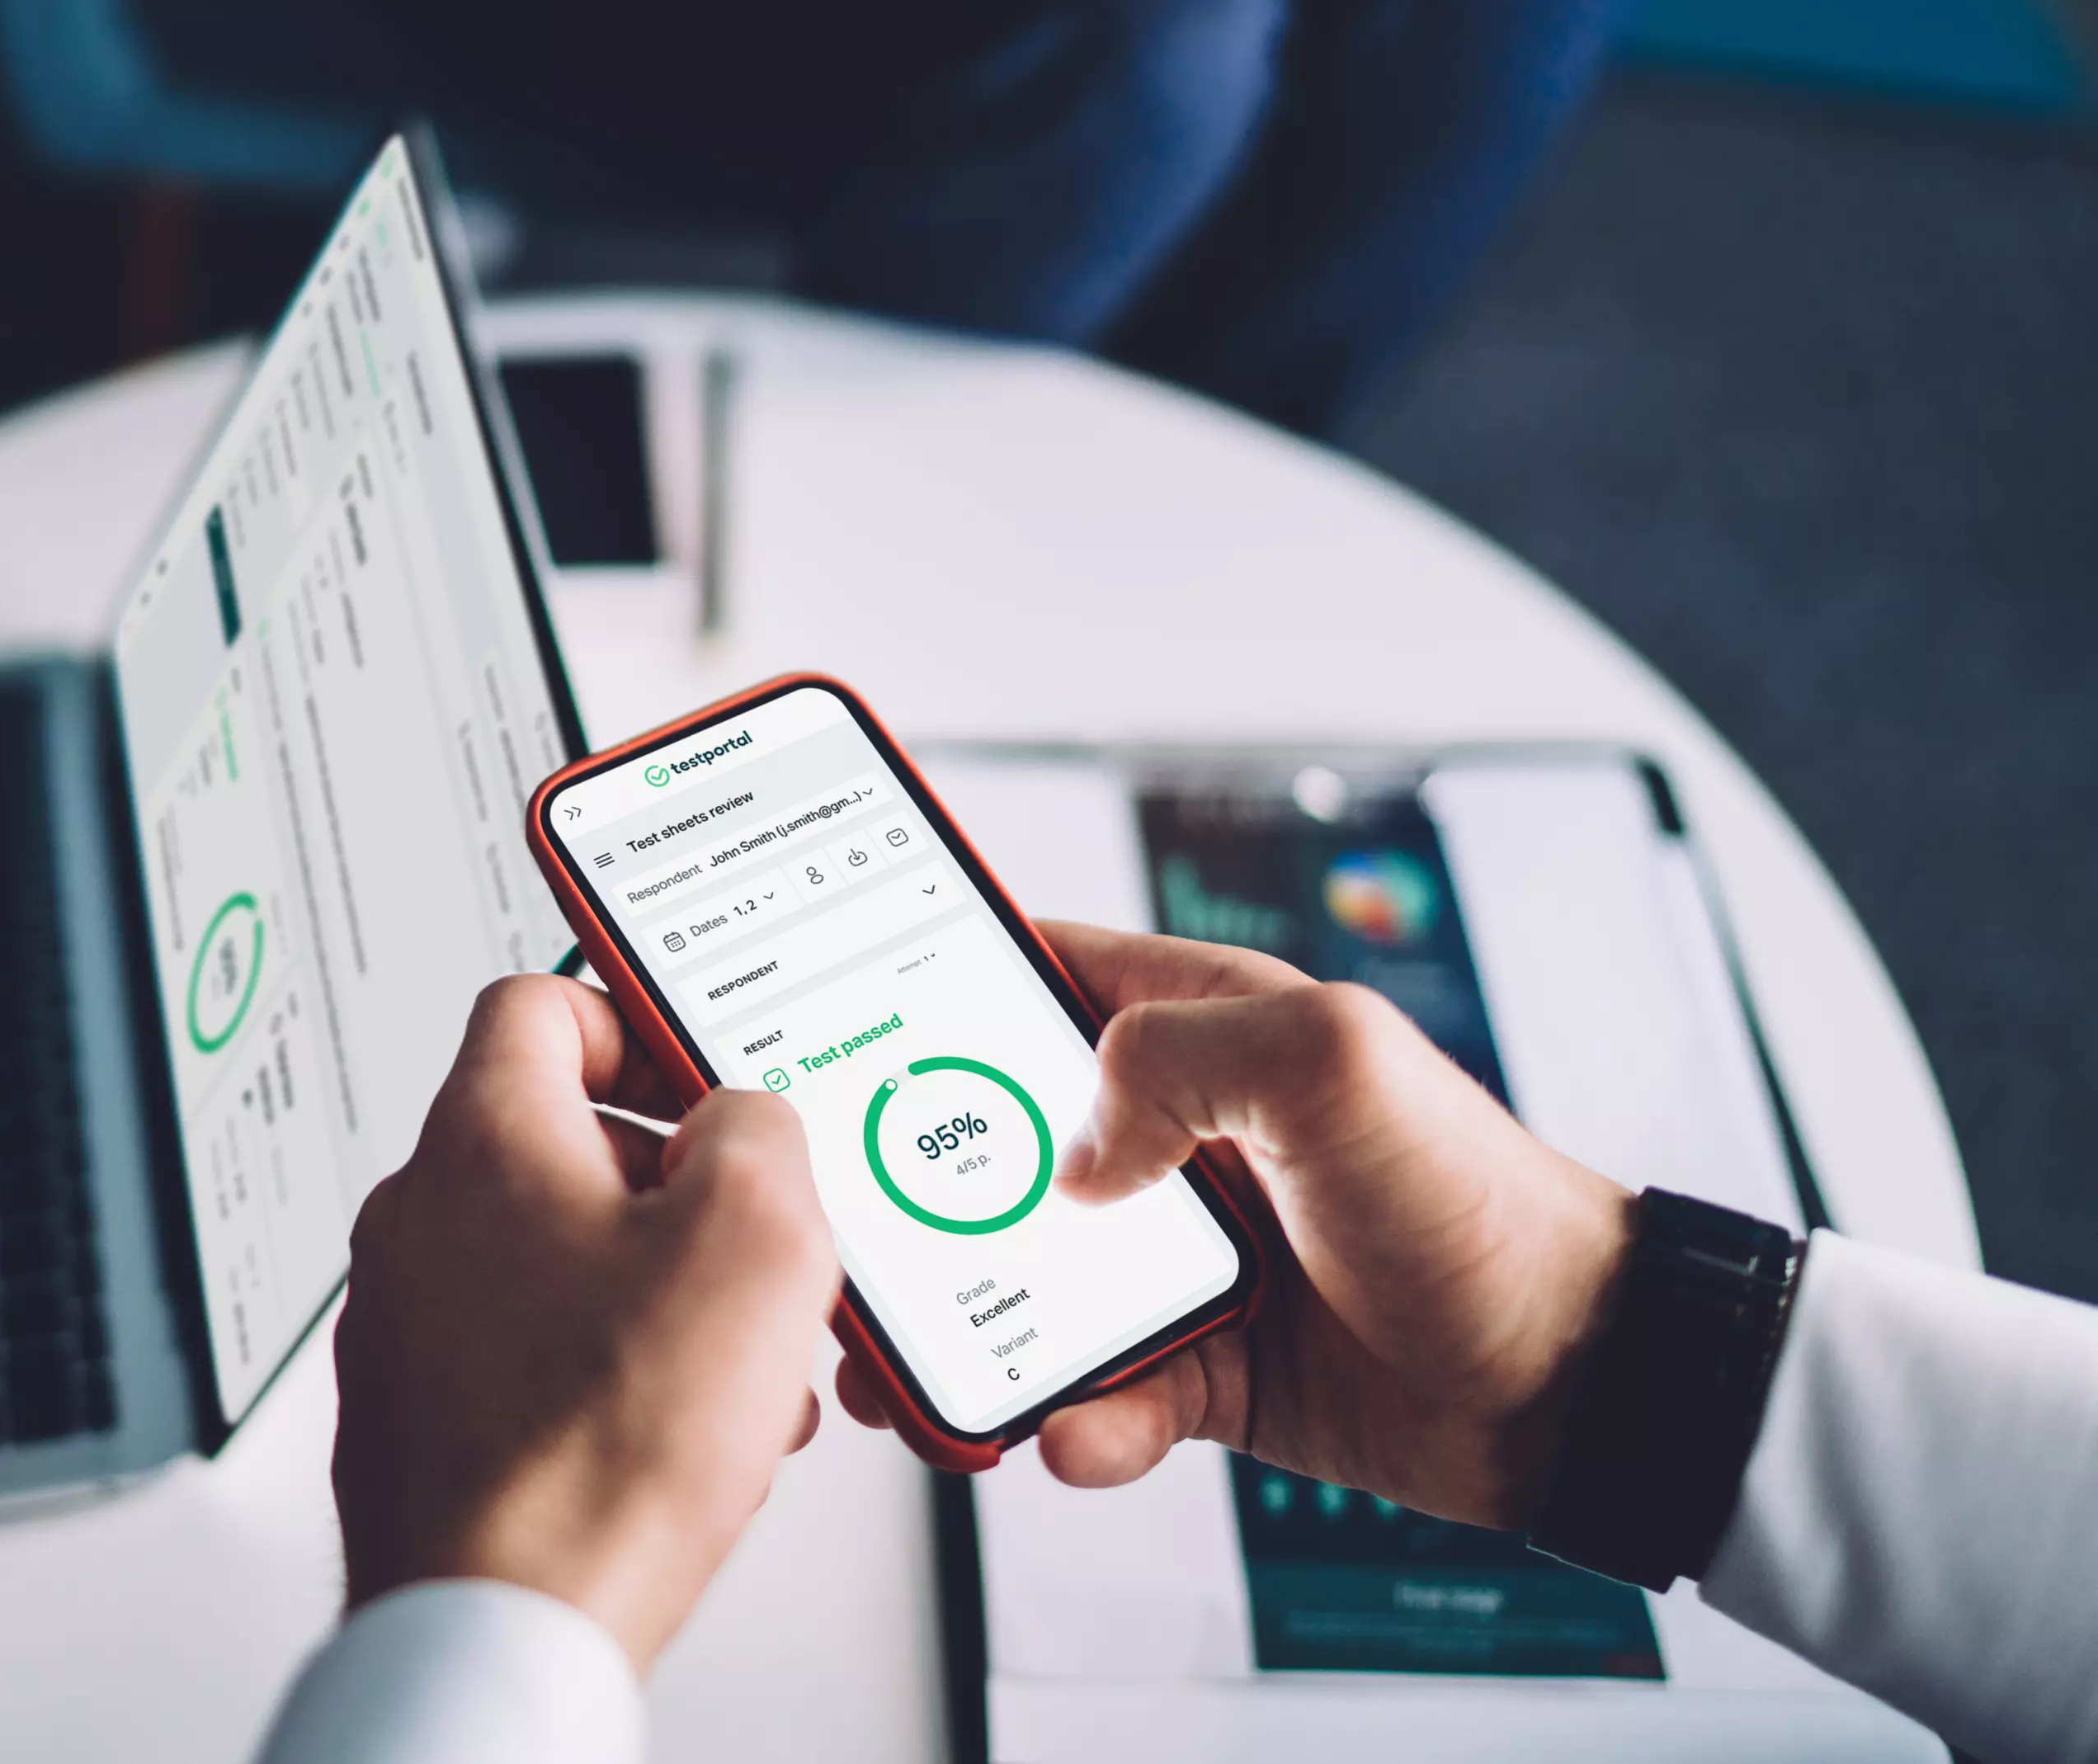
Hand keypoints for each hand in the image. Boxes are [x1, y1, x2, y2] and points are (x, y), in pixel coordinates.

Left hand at [333, 975, 843, 1668]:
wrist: (503, 1620)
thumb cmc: (600, 1446)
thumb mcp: (754, 1238)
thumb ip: (759, 1133)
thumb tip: (744, 1120)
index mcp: (482, 1138)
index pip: (539, 1005)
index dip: (635, 1027)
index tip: (698, 1077)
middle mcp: (418, 1218)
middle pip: (560, 1146)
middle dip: (672, 1193)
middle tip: (743, 1245)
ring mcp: (405, 1323)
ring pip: (551, 1261)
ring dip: (650, 1294)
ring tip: (727, 1365)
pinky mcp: (415, 1418)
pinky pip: (521, 1356)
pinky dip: (601, 1374)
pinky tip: (670, 1435)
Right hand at [835, 924, 1628, 1529]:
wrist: (1579, 1381)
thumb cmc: (1478, 1199)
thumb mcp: (1332, 1062)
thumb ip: (1181, 1053)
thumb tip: (1076, 1151)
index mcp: (1201, 1027)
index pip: (1031, 978)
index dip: (929, 988)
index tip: (832, 1025)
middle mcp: (1178, 1138)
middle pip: (996, 1151)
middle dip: (913, 1200)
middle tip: (845, 1242)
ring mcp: (1188, 1260)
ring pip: (1027, 1290)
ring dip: (970, 1335)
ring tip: (920, 1381)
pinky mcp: (1209, 1372)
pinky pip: (1105, 1397)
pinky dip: (1080, 1423)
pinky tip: (1079, 1434)